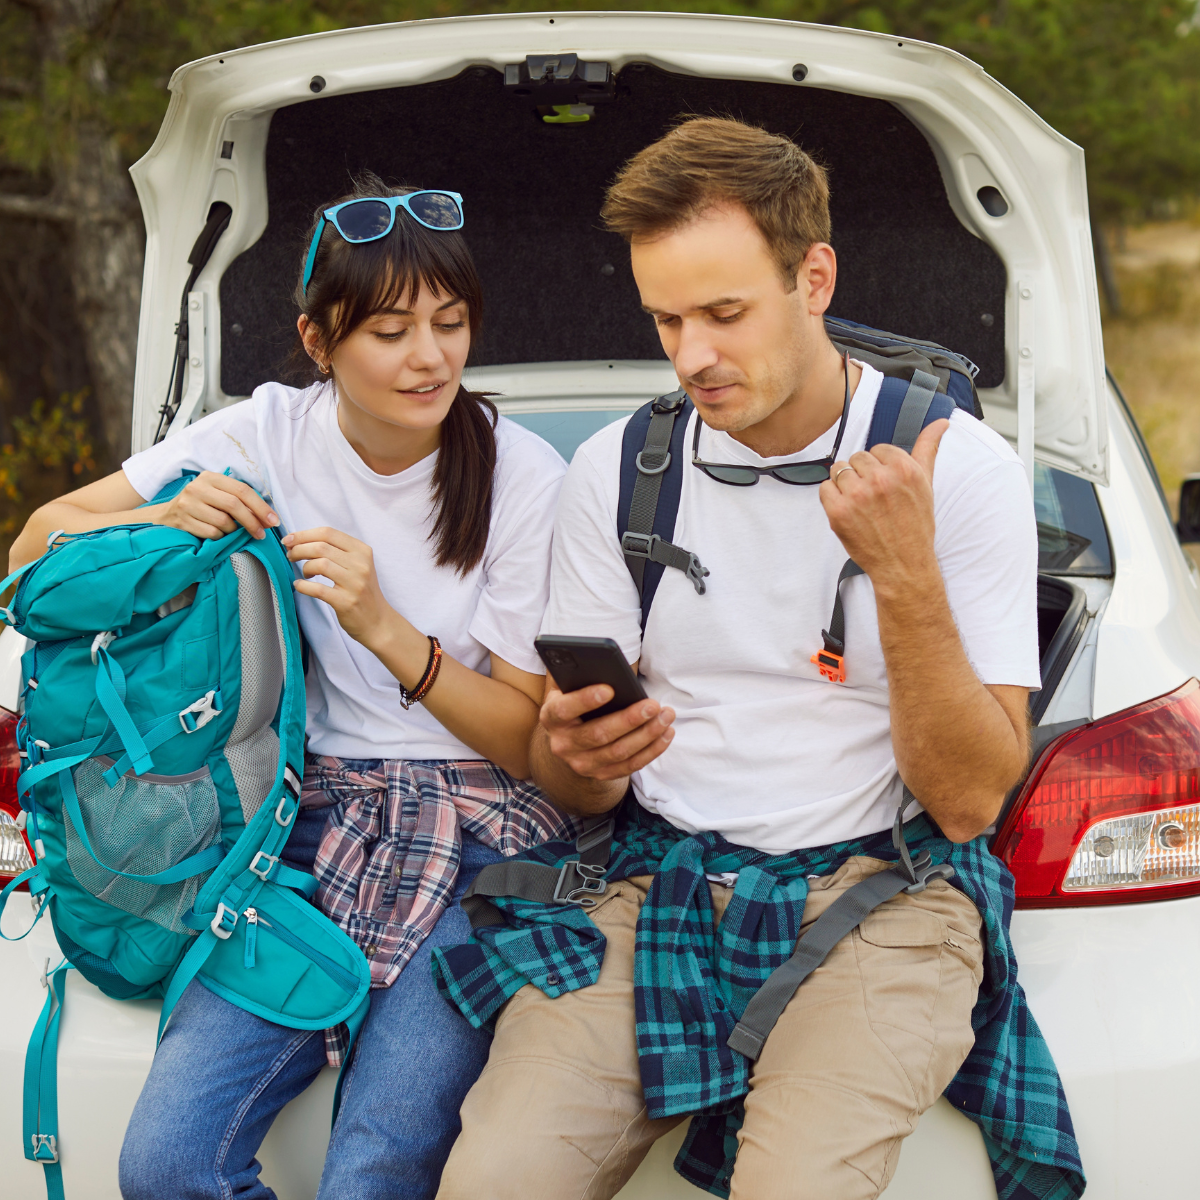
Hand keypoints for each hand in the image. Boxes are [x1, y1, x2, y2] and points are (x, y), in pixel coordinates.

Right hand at [156, 471, 278, 539]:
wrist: (167, 515)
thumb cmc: (200, 505)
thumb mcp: (217, 495)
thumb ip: (238, 500)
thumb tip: (267, 516)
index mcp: (211, 477)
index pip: (242, 490)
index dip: (261, 507)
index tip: (273, 520)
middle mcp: (198, 487)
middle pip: (234, 505)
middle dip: (252, 522)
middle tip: (262, 534)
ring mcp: (188, 504)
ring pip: (223, 522)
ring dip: (233, 531)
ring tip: (231, 531)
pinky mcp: (183, 520)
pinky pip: (212, 533)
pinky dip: (220, 537)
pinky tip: (217, 534)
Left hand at [284, 527, 393, 646]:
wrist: (377, 621)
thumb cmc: (362, 591)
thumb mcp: (357, 565)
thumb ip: (336, 551)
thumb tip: (302, 541)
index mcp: (362, 551)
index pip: (328, 533)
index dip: (304, 534)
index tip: (289, 540)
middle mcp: (360, 565)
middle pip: (321, 546)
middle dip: (299, 549)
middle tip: (290, 556)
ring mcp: (354, 584)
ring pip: (319, 564)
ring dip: (304, 567)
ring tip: (304, 573)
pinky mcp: (346, 602)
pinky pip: (317, 589)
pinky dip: (303, 586)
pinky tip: (299, 585)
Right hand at [540, 683, 674, 781]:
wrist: (569, 739)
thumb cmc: (575, 702)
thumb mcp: (569, 687)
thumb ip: (578, 675)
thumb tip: (600, 660)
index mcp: (551, 717)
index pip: (564, 710)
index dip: (585, 700)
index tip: (610, 688)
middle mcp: (562, 745)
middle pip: (598, 734)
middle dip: (629, 719)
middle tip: (653, 704)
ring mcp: (581, 763)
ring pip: (618, 752)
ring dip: (647, 734)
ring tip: (666, 715)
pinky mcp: (601, 775)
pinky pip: (630, 766)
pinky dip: (652, 750)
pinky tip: (666, 732)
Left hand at [818, 418, 948, 595]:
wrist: (903, 564)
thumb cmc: (915, 525)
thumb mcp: (926, 484)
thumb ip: (928, 449)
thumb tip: (940, 422)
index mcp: (904, 469)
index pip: (877, 450)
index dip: (879, 468)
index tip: (885, 486)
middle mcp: (880, 479)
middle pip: (856, 458)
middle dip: (862, 475)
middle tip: (874, 498)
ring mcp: (857, 496)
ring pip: (838, 470)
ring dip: (845, 485)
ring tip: (861, 504)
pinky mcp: (838, 512)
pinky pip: (824, 488)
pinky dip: (831, 498)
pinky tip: (848, 511)